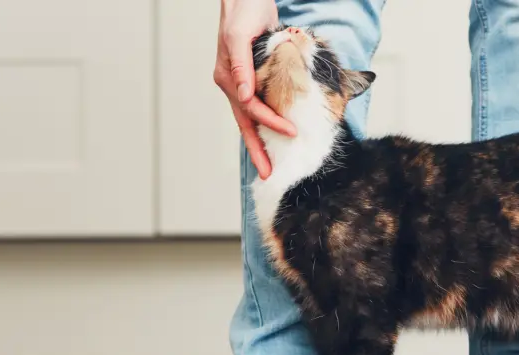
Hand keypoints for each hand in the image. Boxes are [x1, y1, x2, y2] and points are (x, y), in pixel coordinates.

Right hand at [214, 0, 295, 179]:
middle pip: (246, 123)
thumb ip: (241, 65)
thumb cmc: (243, 11)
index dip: (270, 122)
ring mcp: (240, 82)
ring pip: (251, 119)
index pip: (250, 108)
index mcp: (227, 76)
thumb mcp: (240, 35)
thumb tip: (244, 95)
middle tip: (268, 174)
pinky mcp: (252, 78)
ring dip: (260, 141)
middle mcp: (232, 83)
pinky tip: (272, 136)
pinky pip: (258, 107)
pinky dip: (265, 123)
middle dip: (257, 150)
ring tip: (268, 165)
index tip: (291, 132)